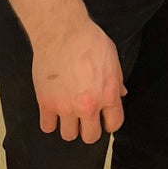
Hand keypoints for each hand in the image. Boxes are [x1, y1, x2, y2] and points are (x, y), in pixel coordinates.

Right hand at [32, 17, 126, 142]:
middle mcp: (88, 106)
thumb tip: (120, 93)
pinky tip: (53, 108)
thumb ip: (117, 80)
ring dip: (69, 125)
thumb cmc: (89, 39)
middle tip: (85, 116)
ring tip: (68, 111)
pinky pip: (47, 127)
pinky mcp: (46, 104)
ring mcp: (66, 107)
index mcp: (108, 94)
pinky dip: (49, 120)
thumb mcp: (112, 57)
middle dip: (89, 128)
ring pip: (68, 136)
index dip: (109, 121)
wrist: (62, 31)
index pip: (114, 124)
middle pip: (90, 137)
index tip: (104, 118)